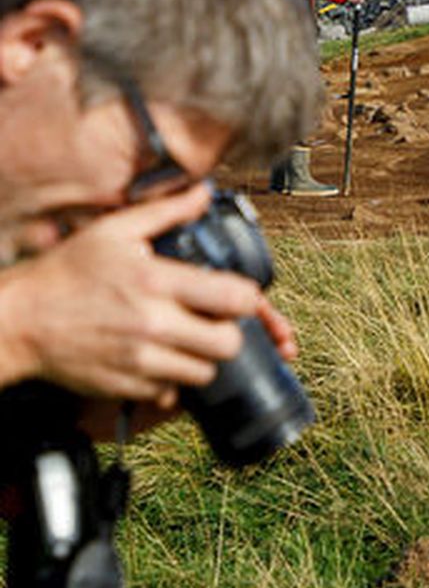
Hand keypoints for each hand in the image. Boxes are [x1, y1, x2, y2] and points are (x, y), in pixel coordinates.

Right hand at [0, 183, 264, 405]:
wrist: (18, 319)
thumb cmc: (65, 273)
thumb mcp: (113, 231)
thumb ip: (166, 212)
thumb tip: (204, 193)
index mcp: (157, 282)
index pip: (236, 299)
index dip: (246, 298)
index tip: (236, 296)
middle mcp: (153, 324)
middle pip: (229, 344)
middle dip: (229, 333)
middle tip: (213, 323)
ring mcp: (140, 361)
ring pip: (205, 373)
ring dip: (202, 359)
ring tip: (186, 341)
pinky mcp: (125, 387)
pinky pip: (171, 393)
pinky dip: (171, 381)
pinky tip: (158, 360)